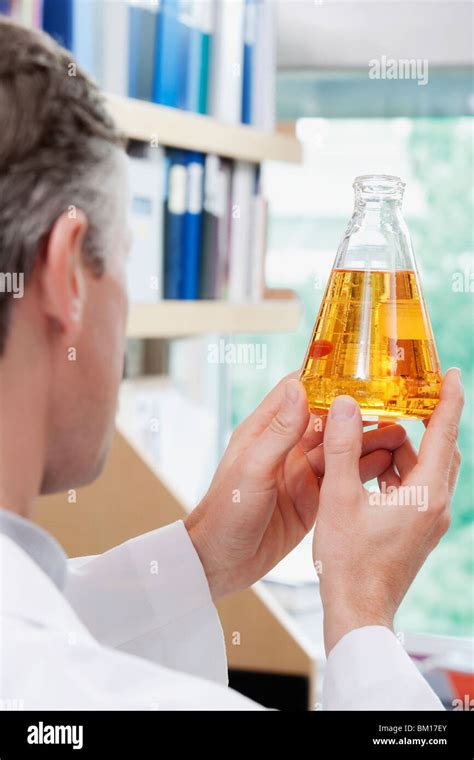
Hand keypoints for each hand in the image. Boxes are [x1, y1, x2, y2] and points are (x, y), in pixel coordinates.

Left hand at [185, 372, 406, 599]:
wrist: (220, 562)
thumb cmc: (225, 513)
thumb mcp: (253, 469)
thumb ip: (278, 432)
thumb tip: (300, 388)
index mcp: (263, 431)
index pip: (297, 391)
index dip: (324, 377)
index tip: (356, 368)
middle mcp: (284, 447)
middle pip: (325, 420)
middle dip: (356, 411)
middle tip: (392, 403)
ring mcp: (299, 473)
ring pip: (338, 449)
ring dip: (365, 440)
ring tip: (399, 432)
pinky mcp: (311, 498)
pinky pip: (341, 477)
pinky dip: (363, 469)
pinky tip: (387, 463)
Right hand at [313, 368, 462, 653]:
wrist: (358, 611)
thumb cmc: (348, 561)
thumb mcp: (338, 499)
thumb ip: (342, 448)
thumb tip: (344, 404)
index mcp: (426, 494)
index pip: (444, 434)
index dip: (449, 399)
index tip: (453, 373)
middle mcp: (437, 506)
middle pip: (443, 450)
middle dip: (428, 422)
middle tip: (409, 398)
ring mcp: (430, 521)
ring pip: (429, 471)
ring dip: (407, 451)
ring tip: (376, 436)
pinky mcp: (419, 531)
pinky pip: (419, 489)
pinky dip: (401, 473)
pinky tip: (372, 472)